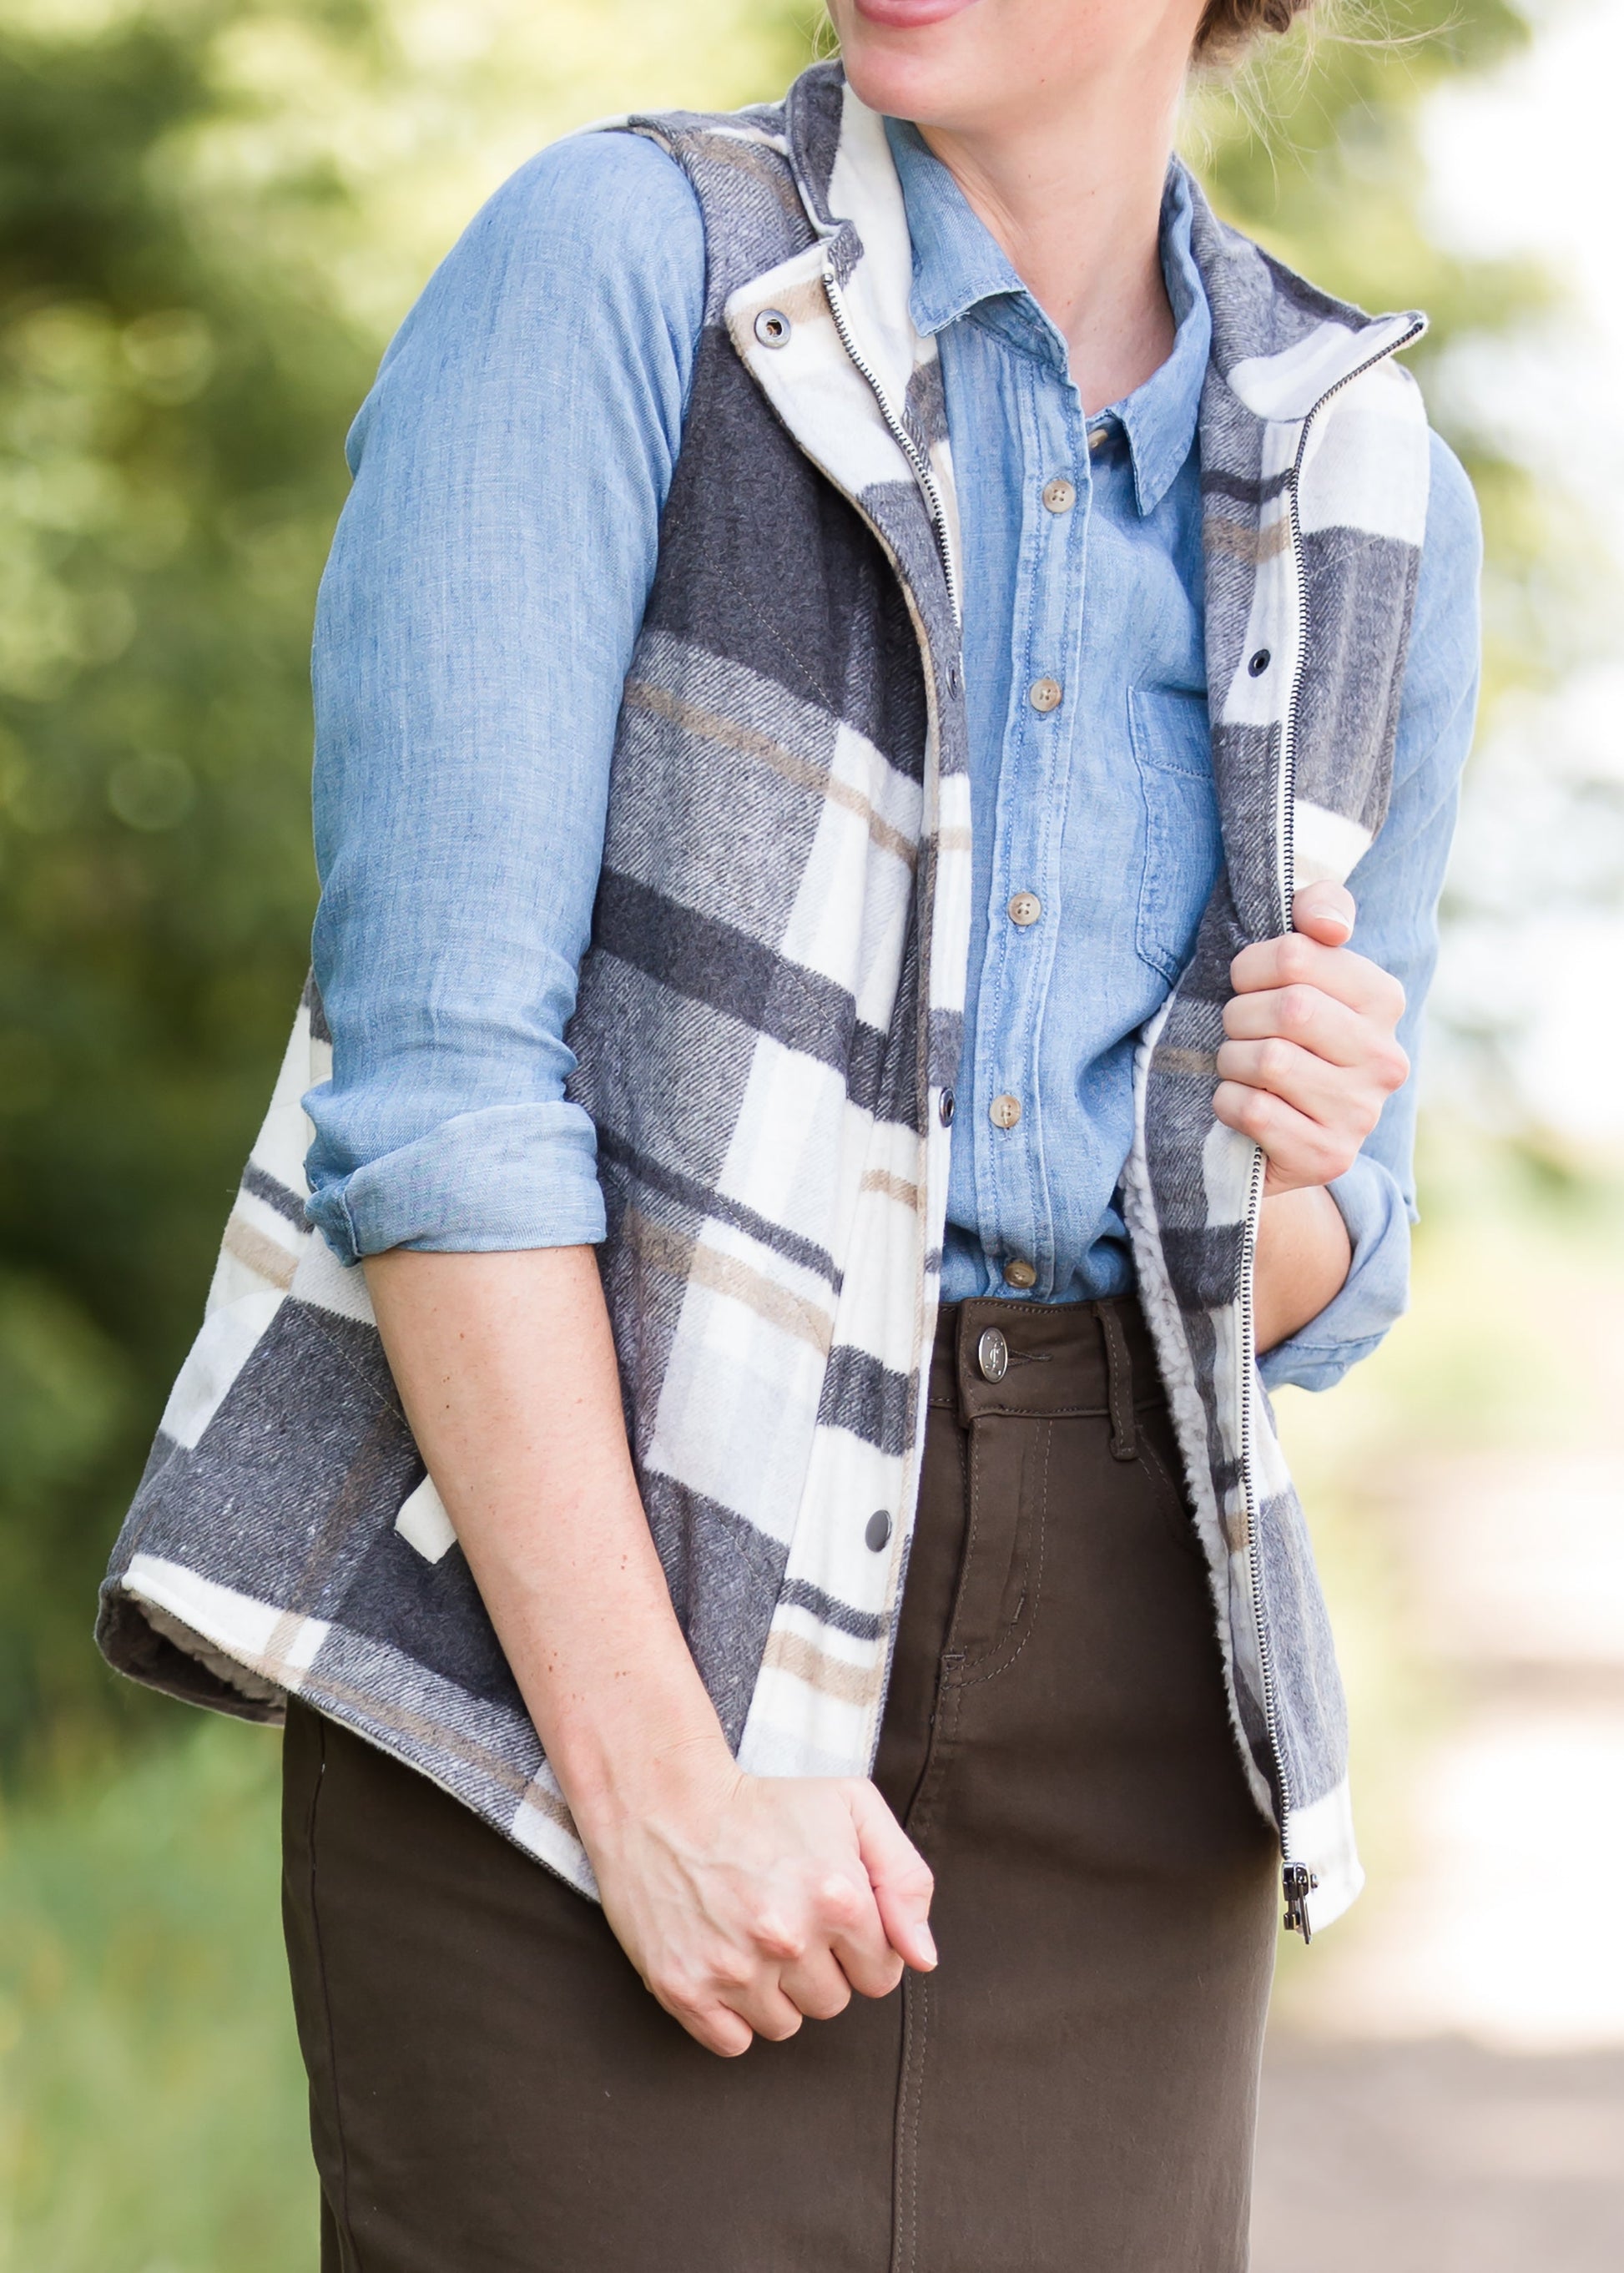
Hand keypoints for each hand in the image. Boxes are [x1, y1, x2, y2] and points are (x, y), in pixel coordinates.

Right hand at [586, 1742, 936, 2057]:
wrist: (663, 1800)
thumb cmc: (765, 1803)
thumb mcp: (852, 1807)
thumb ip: (906, 1878)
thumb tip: (922, 1958)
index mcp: (839, 1897)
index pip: (881, 1974)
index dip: (859, 1946)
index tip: (830, 1915)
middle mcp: (788, 1938)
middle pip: (833, 2003)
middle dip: (818, 1968)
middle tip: (785, 1918)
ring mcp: (732, 1969)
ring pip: (785, 2026)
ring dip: (775, 1992)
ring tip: (752, 1937)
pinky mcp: (684, 1989)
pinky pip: (734, 2043)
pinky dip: (732, 2015)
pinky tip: (724, 1963)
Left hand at [1214, 881, 1408, 1195]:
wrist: (1271, 1129)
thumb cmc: (1279, 1029)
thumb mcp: (1298, 960)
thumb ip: (1318, 910)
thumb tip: (1328, 926)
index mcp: (1383, 999)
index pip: (1297, 956)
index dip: (1251, 966)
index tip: (1245, 983)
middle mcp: (1385, 1058)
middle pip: (1288, 1008)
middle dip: (1240, 1016)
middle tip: (1237, 1030)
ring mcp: (1361, 1112)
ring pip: (1269, 1060)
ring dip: (1232, 1061)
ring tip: (1240, 1067)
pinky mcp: (1328, 1157)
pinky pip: (1255, 1111)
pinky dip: (1229, 1103)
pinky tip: (1241, 1104)